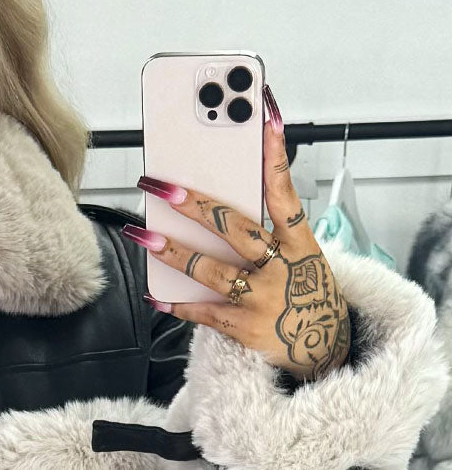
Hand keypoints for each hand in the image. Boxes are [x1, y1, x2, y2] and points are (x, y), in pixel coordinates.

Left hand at [126, 83, 350, 381]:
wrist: (324, 350)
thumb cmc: (305, 294)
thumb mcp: (302, 257)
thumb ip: (268, 232)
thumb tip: (218, 203)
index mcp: (300, 243)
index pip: (285, 193)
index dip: (274, 156)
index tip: (265, 119)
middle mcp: (282, 268)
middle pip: (234, 227)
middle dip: (194, 204)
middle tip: (162, 186)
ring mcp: (263, 299)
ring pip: (210, 270)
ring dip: (173, 252)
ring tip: (144, 236)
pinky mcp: (245, 329)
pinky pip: (204, 313)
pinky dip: (178, 305)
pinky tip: (156, 295)